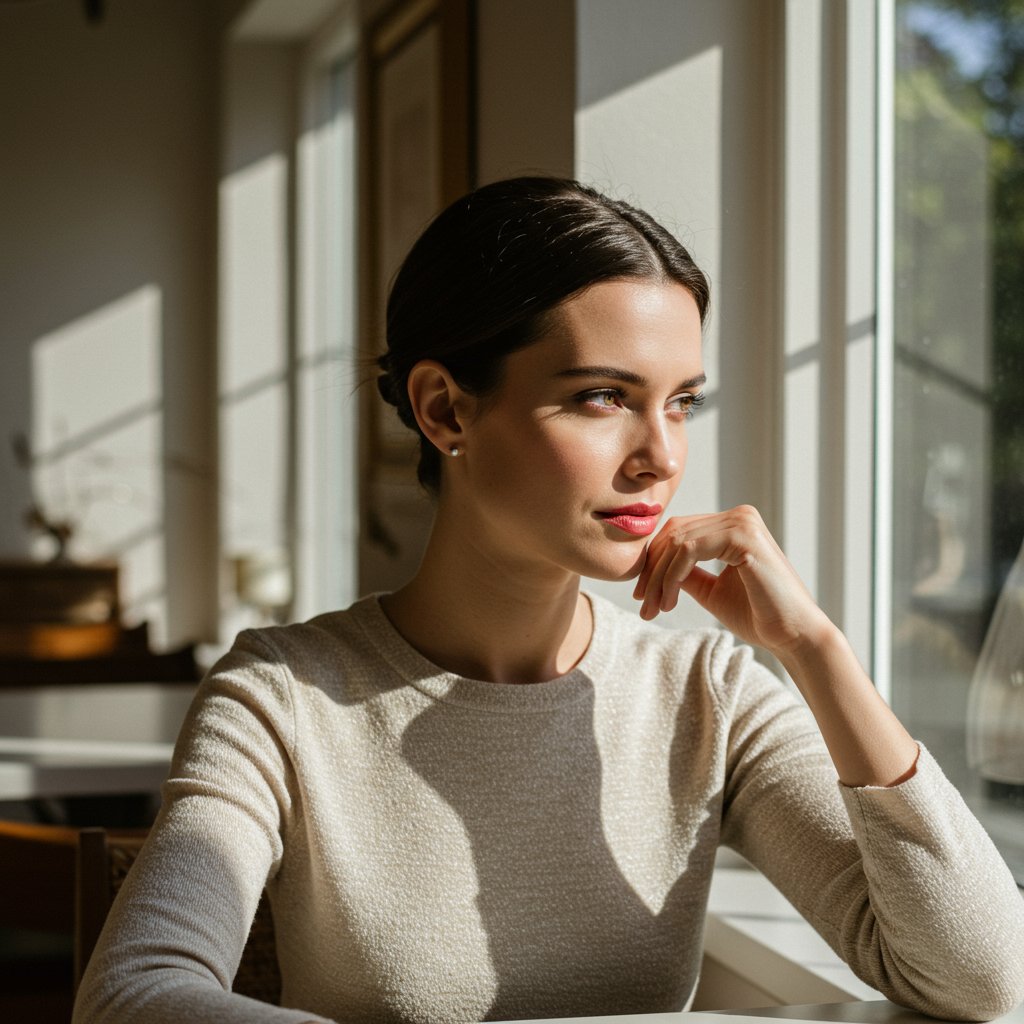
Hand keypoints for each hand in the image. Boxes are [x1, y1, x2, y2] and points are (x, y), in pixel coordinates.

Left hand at [632, 505, 831, 656]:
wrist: (793, 635)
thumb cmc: (758, 615)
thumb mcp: (710, 590)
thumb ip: (685, 573)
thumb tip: (651, 567)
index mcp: (733, 524)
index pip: (678, 531)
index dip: (654, 562)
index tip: (642, 595)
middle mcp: (739, 516)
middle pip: (674, 533)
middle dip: (651, 571)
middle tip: (642, 604)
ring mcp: (742, 522)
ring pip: (677, 542)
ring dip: (658, 578)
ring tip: (653, 608)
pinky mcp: (743, 536)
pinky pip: (689, 551)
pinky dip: (672, 577)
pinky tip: (669, 602)